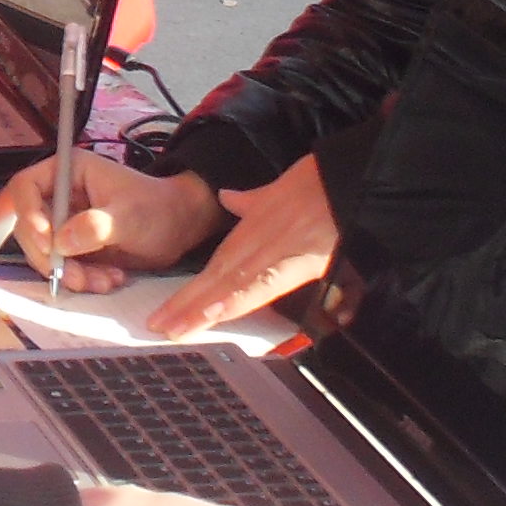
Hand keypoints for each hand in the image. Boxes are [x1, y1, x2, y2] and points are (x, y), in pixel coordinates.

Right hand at [0, 150, 222, 291]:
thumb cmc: (159, 209)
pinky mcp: (72, 246)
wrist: (179, 229)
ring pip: (43, 252)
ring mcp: (64, 222)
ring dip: (67, 273)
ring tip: (103, 282)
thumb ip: (98, 226)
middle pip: (28, 226)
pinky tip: (109, 280)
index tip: (47, 244)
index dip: (28, 215)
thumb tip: (62, 241)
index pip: (26, 187)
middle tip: (73, 277)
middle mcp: (59, 195)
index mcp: (68, 172)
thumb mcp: (131, 216)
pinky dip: (80, 279)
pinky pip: (61, 267)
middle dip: (49, 256)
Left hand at [147, 155, 340, 339]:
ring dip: (201, 308)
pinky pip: (259, 286)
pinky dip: (234, 299)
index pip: (216, 268)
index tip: (168, 311)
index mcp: (252, 232)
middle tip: (158, 326)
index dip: (192, 292)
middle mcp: (256, 244)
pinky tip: (213, 313)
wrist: (346, 178)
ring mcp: (272, 253)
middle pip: (216, 280)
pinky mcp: (295, 262)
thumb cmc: (318, 183)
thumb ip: (252, 201)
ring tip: (174, 327)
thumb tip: (230, 198)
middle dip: (186, 305)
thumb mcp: (276, 191)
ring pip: (230, 286)